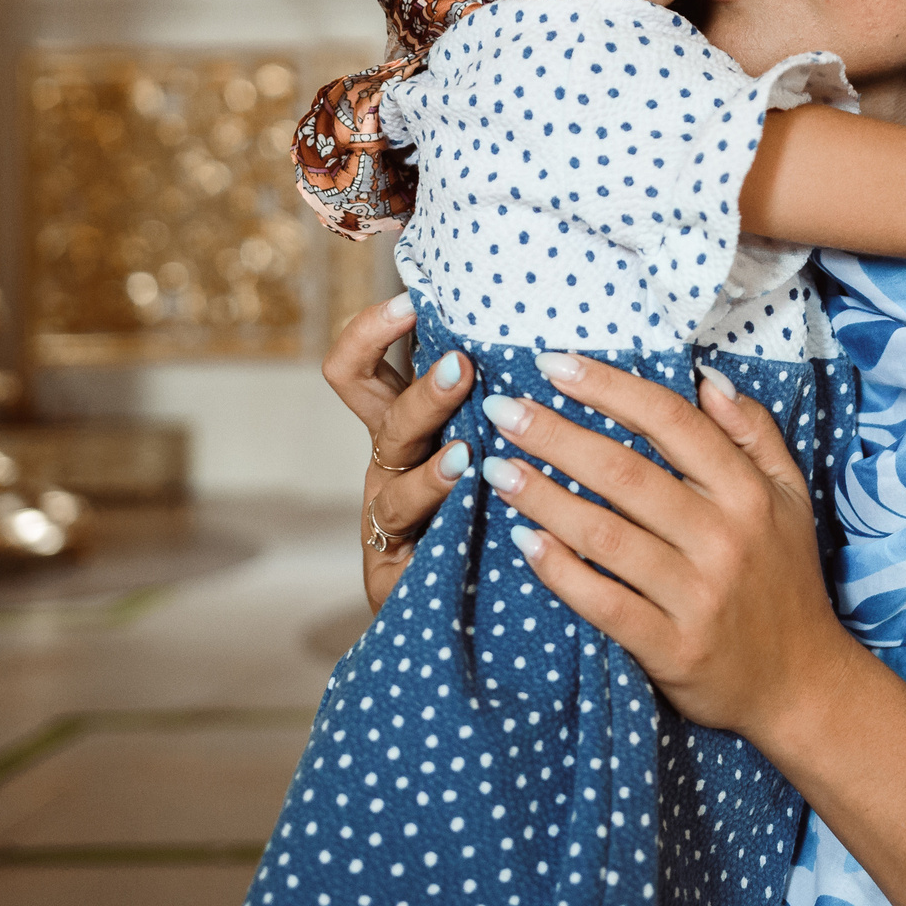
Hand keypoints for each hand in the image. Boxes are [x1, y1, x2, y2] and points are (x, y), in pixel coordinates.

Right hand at [324, 292, 476, 609]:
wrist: (466, 606)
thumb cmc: (486, 504)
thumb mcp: (484, 439)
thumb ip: (496, 393)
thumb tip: (546, 329)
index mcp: (404, 425)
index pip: (358, 367)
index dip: (371, 331)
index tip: (410, 299)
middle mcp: (389, 465)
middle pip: (384, 418)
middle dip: (423, 390)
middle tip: (464, 367)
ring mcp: (387, 517)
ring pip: (398, 484)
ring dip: (432, 467)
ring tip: (465, 456)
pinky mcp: (389, 571)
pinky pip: (409, 542)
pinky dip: (437, 523)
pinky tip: (468, 508)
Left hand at [478, 354, 861, 740]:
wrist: (801, 683)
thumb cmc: (785, 580)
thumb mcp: (791, 497)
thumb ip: (753, 432)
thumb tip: (707, 377)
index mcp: (748, 494)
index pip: (670, 421)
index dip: (608, 387)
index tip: (554, 364)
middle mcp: (723, 538)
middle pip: (625, 473)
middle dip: (555, 435)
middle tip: (503, 410)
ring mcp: (697, 595)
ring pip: (605, 535)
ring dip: (544, 497)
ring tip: (497, 470)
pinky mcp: (672, 647)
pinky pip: (604, 603)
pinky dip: (559, 571)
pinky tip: (523, 541)